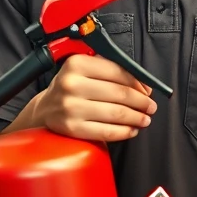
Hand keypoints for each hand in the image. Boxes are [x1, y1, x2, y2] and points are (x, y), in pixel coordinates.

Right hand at [30, 54, 157, 141]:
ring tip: (145, 119)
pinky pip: (106, 131)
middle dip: (141, 102)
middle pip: (119, 94)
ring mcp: (71, 108)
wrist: (45, 109)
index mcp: (76, 64)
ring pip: (116, 113)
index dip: (138, 83)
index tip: (148, 90)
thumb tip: (143, 86)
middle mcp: (72, 84)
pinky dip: (124, 132)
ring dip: (136, 117)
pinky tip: (131, 129)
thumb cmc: (71, 87)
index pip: (117, 71)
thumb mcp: (85, 69)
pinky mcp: (72, 128)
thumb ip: (111, 70)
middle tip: (150, 106)